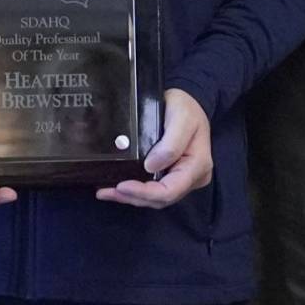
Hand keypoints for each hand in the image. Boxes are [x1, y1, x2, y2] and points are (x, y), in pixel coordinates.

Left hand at [96, 88, 212, 208]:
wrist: (189, 105)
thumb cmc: (186, 108)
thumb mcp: (182, 117)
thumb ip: (171, 143)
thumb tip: (151, 166)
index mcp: (197, 165)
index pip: (170, 190)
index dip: (145, 192)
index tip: (122, 186)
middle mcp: (192, 178)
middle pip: (161, 199)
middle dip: (133, 196)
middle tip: (107, 191)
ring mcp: (182, 180)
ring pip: (155, 199)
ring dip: (131, 197)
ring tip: (106, 192)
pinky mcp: (172, 178)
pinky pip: (154, 190)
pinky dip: (135, 192)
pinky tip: (117, 189)